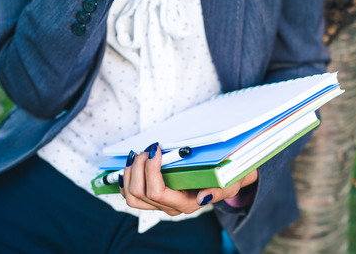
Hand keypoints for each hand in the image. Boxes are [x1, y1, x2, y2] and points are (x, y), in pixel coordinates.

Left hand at [119, 143, 257, 215]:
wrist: (221, 181)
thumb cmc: (224, 179)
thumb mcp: (228, 183)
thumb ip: (219, 191)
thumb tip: (203, 197)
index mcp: (185, 204)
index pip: (157, 193)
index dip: (151, 170)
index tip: (156, 150)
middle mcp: (169, 207)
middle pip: (139, 193)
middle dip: (138, 167)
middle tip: (147, 149)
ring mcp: (159, 204)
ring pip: (131, 196)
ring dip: (130, 172)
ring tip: (137, 154)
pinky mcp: (152, 198)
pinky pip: (130, 194)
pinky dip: (126, 178)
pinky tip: (131, 164)